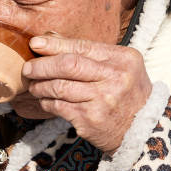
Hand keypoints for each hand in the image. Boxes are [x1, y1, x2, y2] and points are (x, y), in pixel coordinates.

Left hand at [21, 35, 152, 153]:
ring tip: (34, 86)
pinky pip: (59, 106)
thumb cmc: (127, 95)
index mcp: (123, 59)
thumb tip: (51, 39)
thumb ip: (91, 54)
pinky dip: (47, 102)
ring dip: (41, 86)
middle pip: (69, 65)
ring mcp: (103, 100)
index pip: (82, 47)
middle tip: (28, 68)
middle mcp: (115, 78)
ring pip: (60, 86)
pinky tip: (44, 100)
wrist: (142, 131)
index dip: (55, 44)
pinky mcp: (91, 119)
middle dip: (42, 65)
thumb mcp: (120, 69)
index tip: (36, 43)